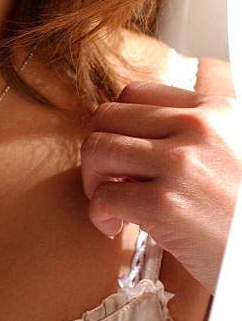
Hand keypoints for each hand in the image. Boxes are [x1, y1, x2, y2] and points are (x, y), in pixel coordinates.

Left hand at [80, 80, 241, 295]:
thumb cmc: (241, 213)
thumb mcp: (231, 150)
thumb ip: (189, 134)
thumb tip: (127, 136)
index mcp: (214, 110)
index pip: (135, 94)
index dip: (118, 126)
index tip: (127, 156)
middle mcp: (198, 128)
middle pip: (107, 116)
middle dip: (98, 150)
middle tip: (111, 180)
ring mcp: (181, 164)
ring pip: (96, 149)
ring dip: (93, 179)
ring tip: (112, 203)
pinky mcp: (166, 205)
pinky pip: (103, 197)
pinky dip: (99, 215)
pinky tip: (116, 226)